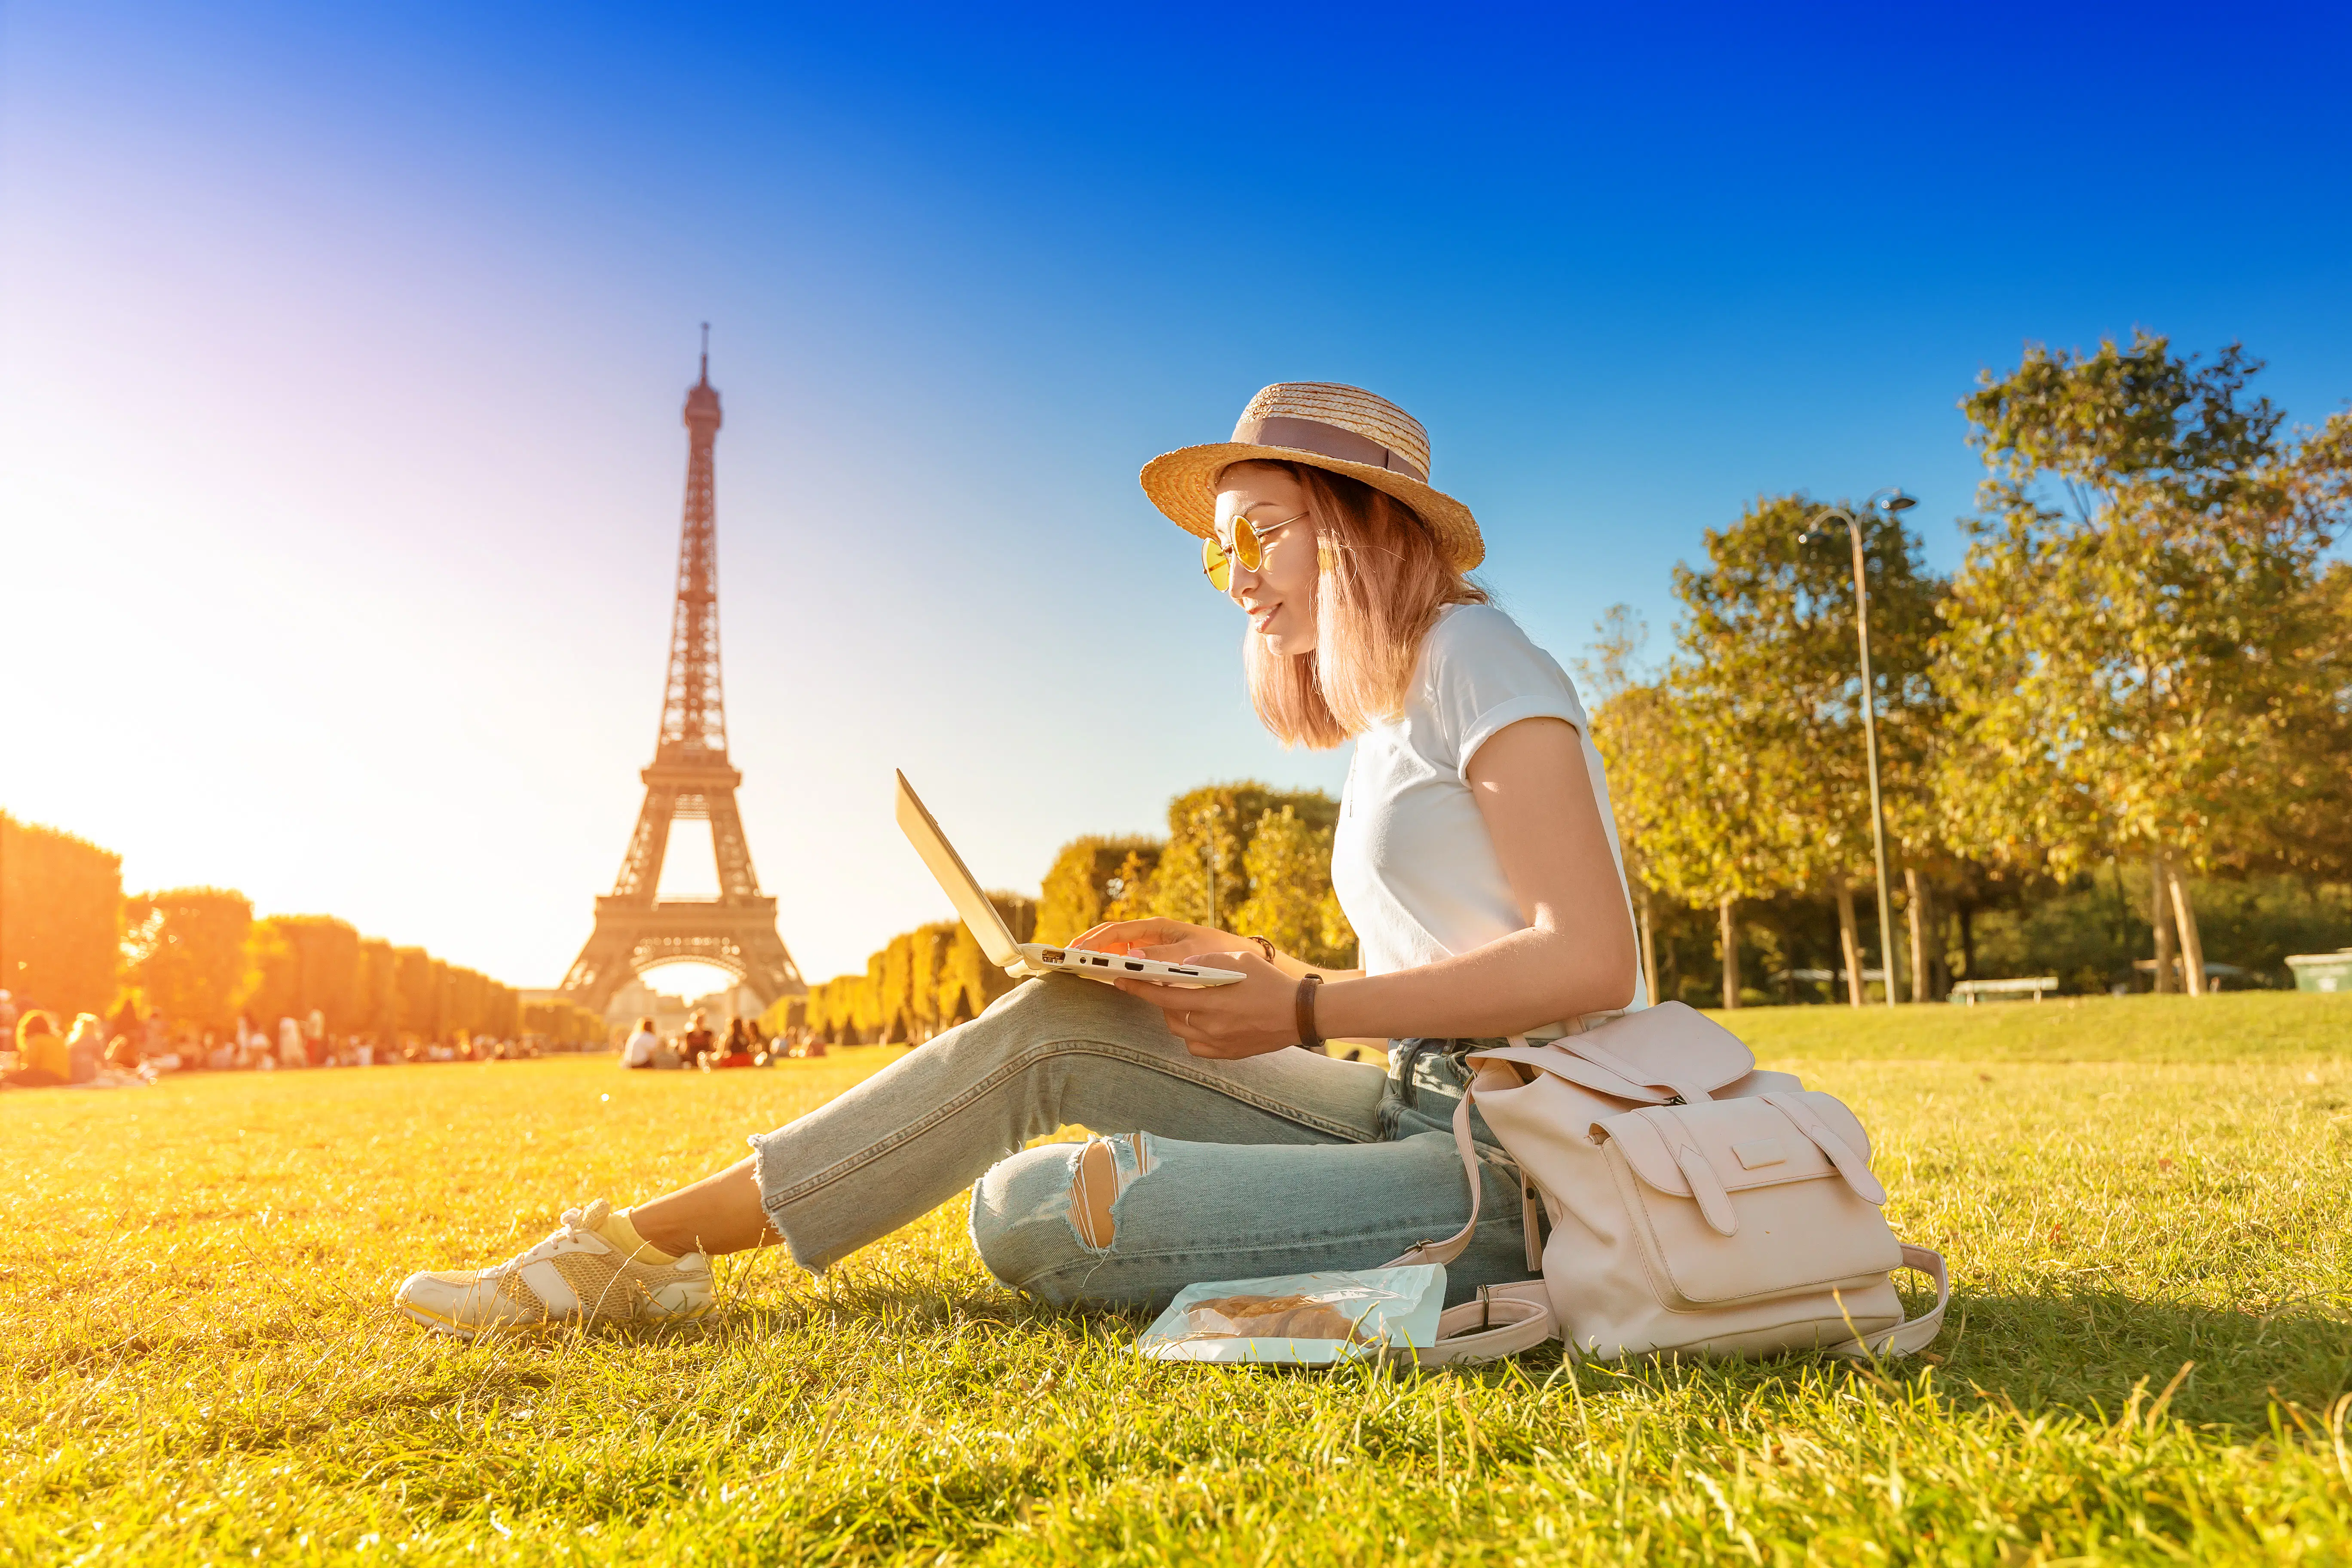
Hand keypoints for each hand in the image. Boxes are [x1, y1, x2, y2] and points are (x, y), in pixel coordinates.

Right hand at [1067, 917, 1240, 964]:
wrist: (1240, 957)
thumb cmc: (1217, 953)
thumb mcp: (1191, 955)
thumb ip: (1162, 956)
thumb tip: (1132, 959)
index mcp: (1156, 927)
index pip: (1116, 930)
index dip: (1094, 940)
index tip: (1076, 950)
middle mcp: (1150, 934)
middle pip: (1111, 937)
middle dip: (1088, 946)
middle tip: (1067, 960)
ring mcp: (1151, 946)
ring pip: (1117, 949)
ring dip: (1098, 956)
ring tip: (1076, 968)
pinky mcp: (1155, 959)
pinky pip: (1128, 961)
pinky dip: (1113, 966)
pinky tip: (1102, 977)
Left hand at [1111, 949, 1301, 1058]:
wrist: (1300, 1013)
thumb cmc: (1270, 982)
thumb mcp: (1239, 959)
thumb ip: (1206, 961)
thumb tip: (1178, 966)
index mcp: (1211, 1001)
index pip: (1163, 996)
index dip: (1139, 988)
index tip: (1120, 980)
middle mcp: (1211, 1026)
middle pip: (1169, 1015)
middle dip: (1159, 1000)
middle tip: (1158, 986)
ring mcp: (1218, 1043)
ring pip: (1181, 1031)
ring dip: (1176, 1015)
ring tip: (1185, 1000)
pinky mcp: (1226, 1054)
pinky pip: (1196, 1045)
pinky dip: (1192, 1032)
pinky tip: (1202, 1019)